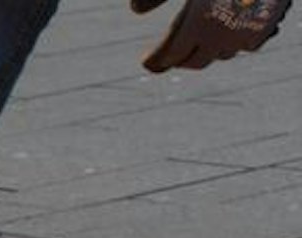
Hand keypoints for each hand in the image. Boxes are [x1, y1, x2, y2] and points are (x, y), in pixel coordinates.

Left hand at [132, 0, 289, 71]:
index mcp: (196, 24)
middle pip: (195, 61)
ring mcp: (245, 34)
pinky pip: (247, 46)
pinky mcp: (265, 27)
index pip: (170, 54)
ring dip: (207, 53)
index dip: (156, 59)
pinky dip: (234, 44)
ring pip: (222, 55)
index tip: (147, 62)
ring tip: (197, 46)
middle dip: (180, 60)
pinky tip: (227, 38)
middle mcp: (220, 36)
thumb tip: (135, 10)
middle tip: (170, 58)